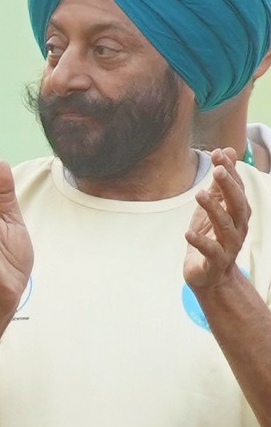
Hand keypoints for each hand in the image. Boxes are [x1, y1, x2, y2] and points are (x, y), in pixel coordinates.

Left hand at [186, 148, 251, 298]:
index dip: (230, 172)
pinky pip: (211, 251)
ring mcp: (228, 247)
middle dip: (229, 187)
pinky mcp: (215, 262)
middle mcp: (238, 229)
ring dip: (214, 210)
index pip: (237, 189)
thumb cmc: (212, 237)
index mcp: (238, 214)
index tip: (218, 154)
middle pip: (238, 206)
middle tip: (216, 171)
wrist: (209, 276)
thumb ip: (220, 182)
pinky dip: (201, 242)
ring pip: (225, 226)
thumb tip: (228, 150)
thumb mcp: (214, 206)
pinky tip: (188, 233)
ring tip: (199, 194)